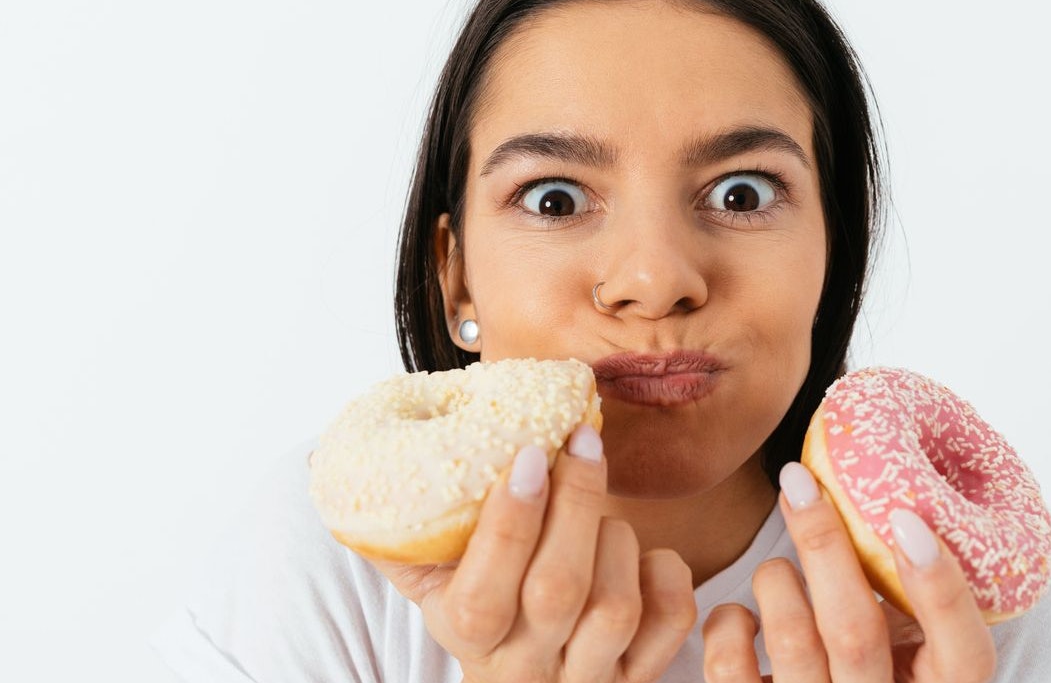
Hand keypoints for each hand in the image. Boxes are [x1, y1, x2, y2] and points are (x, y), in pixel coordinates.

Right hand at [368, 425, 697, 682]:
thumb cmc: (479, 606)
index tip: (528, 454)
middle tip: (581, 441)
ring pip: (615, 607)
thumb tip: (334, 461)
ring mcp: (587, 677)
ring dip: (616, 539)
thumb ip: (396, 530)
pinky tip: (641, 555)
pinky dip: (666, 574)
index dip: (512, 521)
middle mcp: (525, 668)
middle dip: (576, 502)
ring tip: (602, 512)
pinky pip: (668, 622)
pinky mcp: (639, 674)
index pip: (486, 591)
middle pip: (560, 590)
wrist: (522, 682)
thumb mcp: (428, 580)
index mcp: (467, 635)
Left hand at [702, 462, 995, 682]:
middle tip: (800, 482)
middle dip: (824, 545)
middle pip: (854, 633)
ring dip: (777, 579)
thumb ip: (909, 585)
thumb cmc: (873, 656)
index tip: (906, 518)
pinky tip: (746, 619)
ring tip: (780, 572)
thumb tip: (884, 486)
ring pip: (790, 638)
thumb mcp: (910, 629)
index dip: (942, 591)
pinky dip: (729, 622)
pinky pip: (728, 665)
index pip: (965, 656)